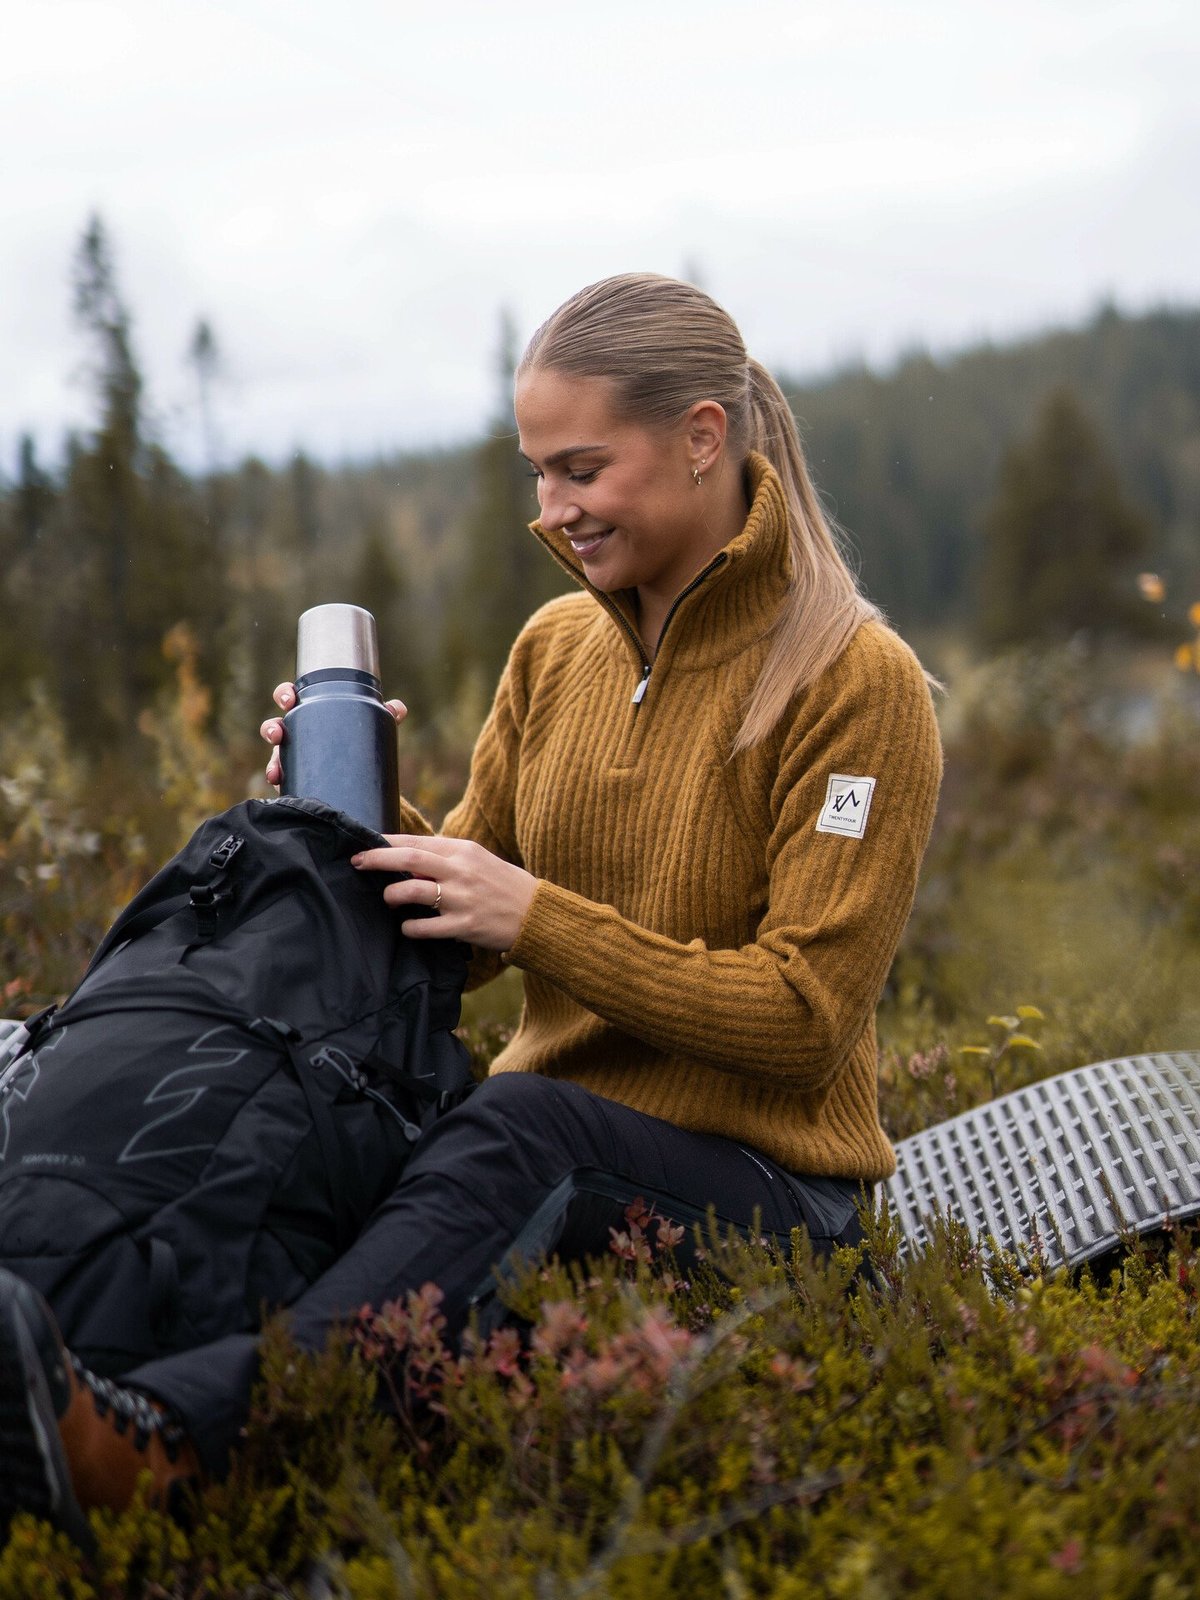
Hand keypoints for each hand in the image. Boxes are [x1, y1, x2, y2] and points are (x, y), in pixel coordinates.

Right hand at [260, 682, 406, 787]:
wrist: (358, 776)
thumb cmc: (356, 739)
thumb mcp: (368, 726)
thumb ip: (384, 716)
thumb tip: (398, 709)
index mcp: (310, 714)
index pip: (290, 699)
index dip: (285, 695)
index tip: (288, 699)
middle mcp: (296, 735)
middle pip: (275, 726)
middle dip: (271, 728)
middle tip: (278, 733)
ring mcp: (292, 758)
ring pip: (275, 757)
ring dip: (272, 762)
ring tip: (275, 771)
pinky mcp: (295, 780)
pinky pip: (283, 782)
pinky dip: (280, 783)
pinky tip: (280, 788)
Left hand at [352, 835, 536, 951]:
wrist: (536, 914)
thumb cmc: (502, 885)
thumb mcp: (477, 861)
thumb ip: (445, 859)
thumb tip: (405, 861)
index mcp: (463, 850)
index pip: (416, 841)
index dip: (385, 843)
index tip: (364, 846)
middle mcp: (461, 871)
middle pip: (409, 859)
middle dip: (377, 860)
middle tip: (357, 863)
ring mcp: (462, 899)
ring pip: (412, 892)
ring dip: (392, 896)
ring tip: (388, 900)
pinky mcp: (465, 926)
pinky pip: (425, 928)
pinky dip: (410, 928)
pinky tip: (409, 928)